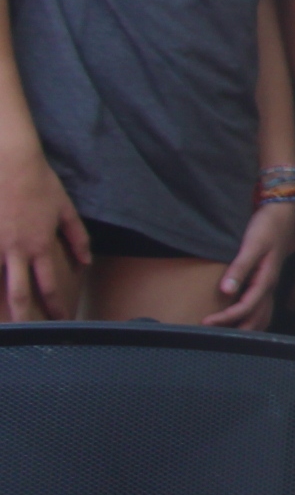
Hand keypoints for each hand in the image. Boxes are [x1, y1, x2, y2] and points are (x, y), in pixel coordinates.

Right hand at [0, 142, 88, 320]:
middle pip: (18, 293)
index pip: (49, 285)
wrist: (10, 161)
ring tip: (5, 323)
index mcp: (40, 245)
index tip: (60, 321)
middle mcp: (15, 250)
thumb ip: (77, 237)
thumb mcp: (65, 209)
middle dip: (24, 317)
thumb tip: (86, 261)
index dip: (55, 306)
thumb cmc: (40, 183)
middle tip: (27, 333)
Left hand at [207, 198, 294, 328]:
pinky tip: (244, 317)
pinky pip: (263, 305)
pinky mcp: (268, 277)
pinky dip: (254, 317)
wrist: (284, 210)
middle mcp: (270, 285)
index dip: (226, 318)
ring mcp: (271, 282)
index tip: (205, 322)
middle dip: (237, 331)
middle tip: (213, 336)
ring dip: (247, 327)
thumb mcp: (252, 244)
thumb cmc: (267, 225)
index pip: (246, 308)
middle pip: (258, 318)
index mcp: (266, 279)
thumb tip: (226, 291)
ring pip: (263, 315)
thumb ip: (240, 268)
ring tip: (229, 335)